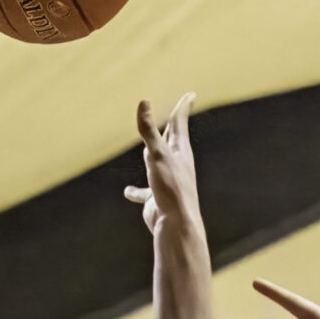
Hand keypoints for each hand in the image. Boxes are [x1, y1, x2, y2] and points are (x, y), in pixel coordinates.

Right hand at [123, 94, 198, 236]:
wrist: (176, 223)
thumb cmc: (171, 188)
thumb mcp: (157, 155)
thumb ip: (148, 130)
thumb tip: (143, 103)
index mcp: (179, 151)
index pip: (180, 123)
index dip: (183, 107)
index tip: (191, 95)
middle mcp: (176, 164)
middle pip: (173, 140)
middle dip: (173, 126)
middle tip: (177, 115)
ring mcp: (167, 181)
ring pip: (159, 163)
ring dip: (153, 155)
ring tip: (147, 150)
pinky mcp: (157, 198)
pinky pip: (144, 192)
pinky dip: (137, 191)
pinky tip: (128, 192)